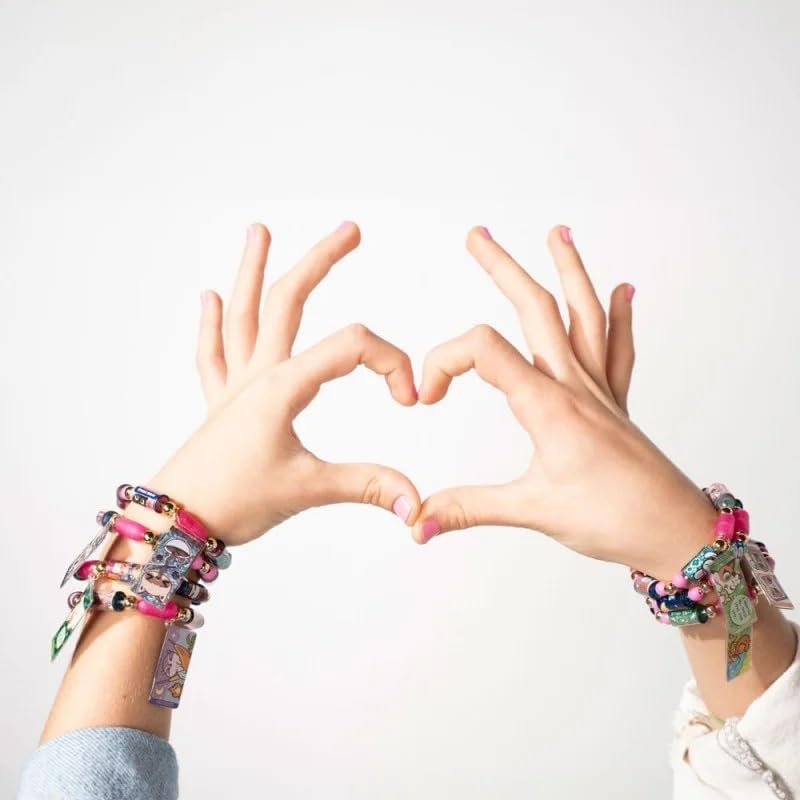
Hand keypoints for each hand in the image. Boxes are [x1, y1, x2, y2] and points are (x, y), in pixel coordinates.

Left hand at [149, 222, 420, 544]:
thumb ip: (366, 485)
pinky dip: (212, 324)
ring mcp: (235, 386)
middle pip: (289, 301)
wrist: (175, 523)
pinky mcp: (221, 405)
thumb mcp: (307, 489)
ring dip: (251, 270)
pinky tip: (209, 296)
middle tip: (350, 230)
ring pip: (243, 315)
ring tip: (258, 230)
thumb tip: (415, 502)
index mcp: (282, 386)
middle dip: (321, 260)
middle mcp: (257, 375)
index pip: (351, 347)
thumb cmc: (233, 502)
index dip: (392, 363)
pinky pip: (214, 354)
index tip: (410, 399)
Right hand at [413, 226, 714, 578]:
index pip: (483, 351)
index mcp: (548, 405)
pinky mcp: (615, 405)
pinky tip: (624, 290)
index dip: (442, 363)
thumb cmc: (614, 518)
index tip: (424, 397)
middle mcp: (574, 385)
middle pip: (536, 308)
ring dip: (568, 271)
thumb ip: (468, 509)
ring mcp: (599, 390)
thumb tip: (417, 521)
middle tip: (477, 236)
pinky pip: (617, 350)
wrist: (676, 531)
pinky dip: (619, 316)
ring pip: (582, 316)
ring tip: (558, 234)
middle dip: (502, 268)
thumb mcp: (533, 511)